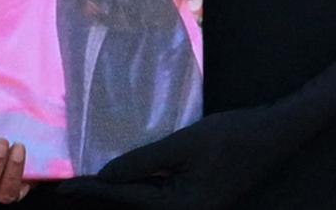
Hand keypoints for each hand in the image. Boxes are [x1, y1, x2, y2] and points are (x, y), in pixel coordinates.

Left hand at [58, 107, 287, 209]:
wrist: (272, 134)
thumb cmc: (230, 136)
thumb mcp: (183, 145)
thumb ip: (144, 162)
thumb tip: (108, 176)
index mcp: (183, 208)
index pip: (126, 199)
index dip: (93, 192)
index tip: (63, 189)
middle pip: (134, 206)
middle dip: (100, 197)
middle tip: (66, 190)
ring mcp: (194, 208)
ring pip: (146, 202)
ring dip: (118, 193)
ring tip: (87, 184)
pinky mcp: (198, 198)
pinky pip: (160, 195)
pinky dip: (138, 187)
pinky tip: (123, 178)